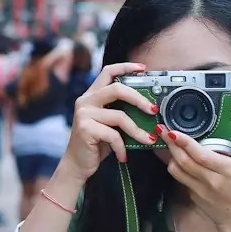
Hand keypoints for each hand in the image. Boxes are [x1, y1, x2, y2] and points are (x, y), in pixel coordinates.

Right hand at [61, 62, 157, 179]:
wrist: (77, 165)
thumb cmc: (96, 144)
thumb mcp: (109, 124)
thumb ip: (121, 111)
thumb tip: (149, 108)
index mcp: (91, 95)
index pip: (108, 72)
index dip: (126, 67)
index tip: (143, 68)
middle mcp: (85, 101)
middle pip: (118, 89)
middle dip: (140, 99)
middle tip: (153, 110)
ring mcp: (84, 114)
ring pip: (120, 116)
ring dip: (137, 131)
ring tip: (148, 140)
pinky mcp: (85, 129)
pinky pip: (114, 135)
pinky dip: (122, 147)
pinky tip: (123, 156)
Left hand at [161, 105, 230, 231]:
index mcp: (226, 169)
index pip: (200, 155)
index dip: (184, 142)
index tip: (172, 131)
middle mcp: (210, 180)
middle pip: (184, 161)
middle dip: (170, 144)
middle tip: (161, 129)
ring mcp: (199, 189)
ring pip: (176, 170)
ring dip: (169, 155)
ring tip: (165, 141)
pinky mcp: (191, 195)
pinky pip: (179, 178)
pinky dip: (175, 166)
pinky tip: (173, 157)